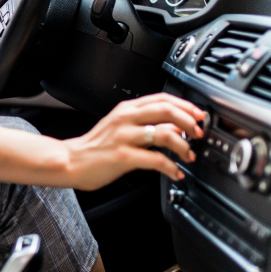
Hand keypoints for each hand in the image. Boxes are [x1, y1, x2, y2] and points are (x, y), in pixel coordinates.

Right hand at [61, 93, 204, 190]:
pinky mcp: (123, 157)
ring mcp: (124, 137)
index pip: (163, 98)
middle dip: (190, 122)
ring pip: (165, 134)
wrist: (71, 161)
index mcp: (127, 109)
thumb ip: (141, 120)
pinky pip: (156, 160)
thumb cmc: (96, 147)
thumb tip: (173, 125)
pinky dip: (171, 168)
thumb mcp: (118, 124)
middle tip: (198, 134)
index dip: (186, 105)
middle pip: (167, 111)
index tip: (199, 115)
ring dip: (184, 146)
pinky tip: (175, 172)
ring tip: (188, 156)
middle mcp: (126, 119)